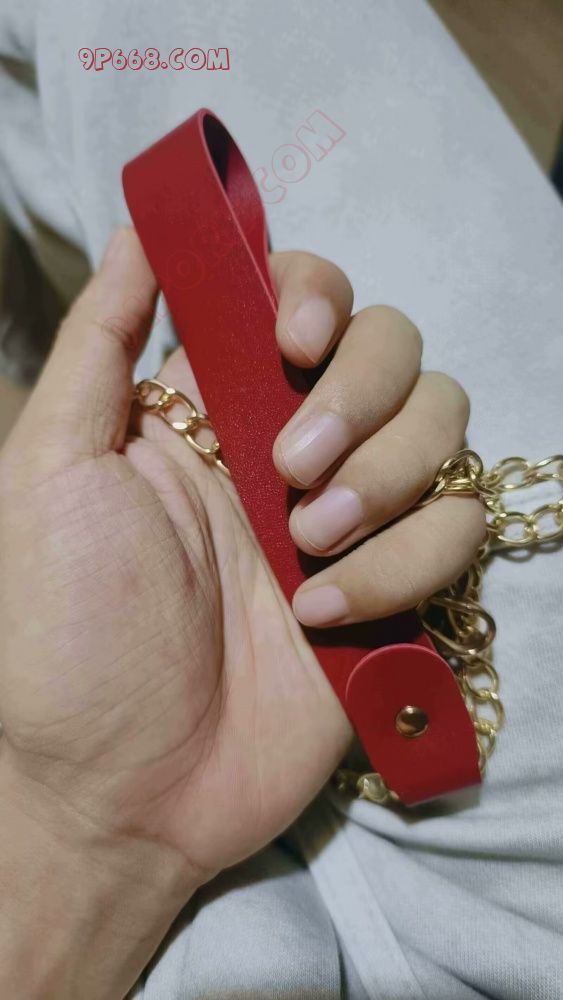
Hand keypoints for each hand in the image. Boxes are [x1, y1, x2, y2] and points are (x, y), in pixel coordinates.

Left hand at [0, 229, 483, 996]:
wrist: (121, 788)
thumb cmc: (66, 631)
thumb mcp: (50, 472)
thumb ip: (98, 345)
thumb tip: (139, 228)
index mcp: (210, 407)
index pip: (304, 298)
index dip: (317, 297)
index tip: (290, 342)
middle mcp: (291, 446)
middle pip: (394, 348)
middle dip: (359, 395)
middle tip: (291, 470)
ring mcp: (352, 517)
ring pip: (443, 426)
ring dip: (387, 478)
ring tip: (306, 545)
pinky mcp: (397, 588)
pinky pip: (459, 527)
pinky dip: (403, 564)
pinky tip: (323, 614)